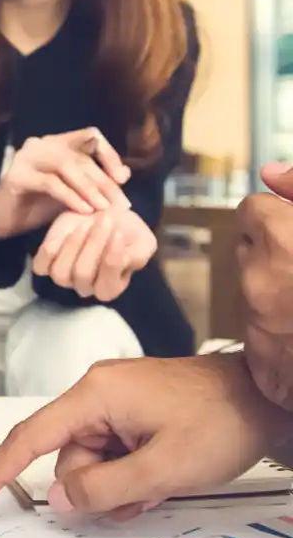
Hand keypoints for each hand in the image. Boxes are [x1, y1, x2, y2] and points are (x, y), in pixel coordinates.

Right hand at [0, 128, 131, 239]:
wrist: (4, 221)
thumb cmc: (38, 206)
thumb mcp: (73, 192)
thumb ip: (94, 181)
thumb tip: (125, 174)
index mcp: (57, 143)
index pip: (90, 137)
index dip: (109, 155)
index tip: (122, 179)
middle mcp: (41, 144)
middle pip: (80, 156)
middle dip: (103, 181)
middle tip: (119, 203)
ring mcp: (26, 158)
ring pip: (66, 166)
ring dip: (88, 188)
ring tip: (102, 208)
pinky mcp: (15, 176)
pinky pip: (50, 183)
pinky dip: (70, 196)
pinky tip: (83, 210)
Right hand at [0, 354, 290, 518]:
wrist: (263, 396)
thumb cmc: (219, 420)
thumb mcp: (164, 468)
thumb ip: (105, 488)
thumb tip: (60, 499)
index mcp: (95, 394)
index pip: (32, 437)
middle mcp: (97, 391)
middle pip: (68, 456)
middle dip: (95, 485)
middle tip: (141, 492)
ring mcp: (114, 400)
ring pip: (91, 458)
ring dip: (117, 482)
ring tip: (158, 483)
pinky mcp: (130, 409)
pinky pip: (110, 450)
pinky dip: (127, 471)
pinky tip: (156, 474)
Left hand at [33, 207, 156, 300]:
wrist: (104, 212)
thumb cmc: (126, 229)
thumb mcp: (143, 241)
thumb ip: (138, 255)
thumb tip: (122, 259)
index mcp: (109, 288)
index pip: (106, 287)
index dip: (111, 261)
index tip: (120, 233)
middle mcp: (84, 287)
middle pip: (83, 276)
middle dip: (95, 245)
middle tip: (106, 220)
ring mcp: (63, 277)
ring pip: (61, 273)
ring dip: (74, 245)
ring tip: (87, 223)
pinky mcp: (45, 263)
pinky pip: (41, 267)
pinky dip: (49, 251)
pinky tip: (63, 233)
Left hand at [238, 163, 292, 411]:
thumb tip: (270, 173)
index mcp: (284, 240)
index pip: (253, 210)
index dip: (279, 219)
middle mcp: (262, 279)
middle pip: (251, 250)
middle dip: (279, 254)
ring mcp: (260, 322)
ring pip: (257, 292)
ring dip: (283, 292)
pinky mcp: (264, 363)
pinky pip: (263, 335)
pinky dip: (285, 331)